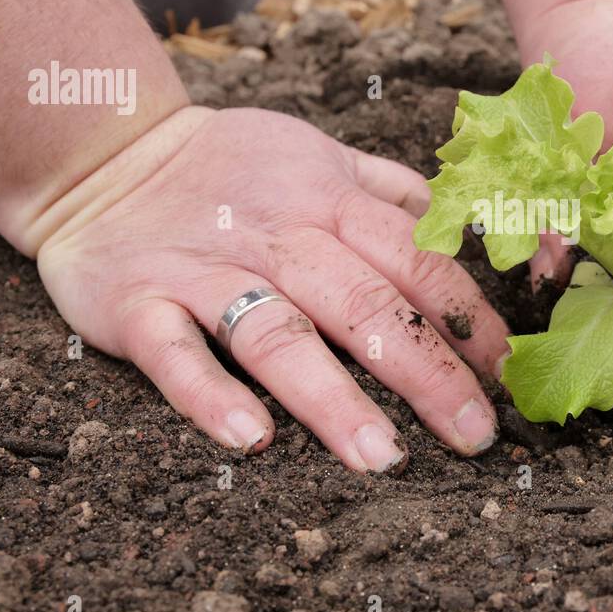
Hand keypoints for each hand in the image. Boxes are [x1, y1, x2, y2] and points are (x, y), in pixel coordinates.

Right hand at [36, 106, 508, 471]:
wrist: (105, 155)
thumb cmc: (230, 168)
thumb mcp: (318, 155)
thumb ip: (390, 190)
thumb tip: (467, 221)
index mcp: (327, 200)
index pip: (413, 259)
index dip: (466, 316)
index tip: (507, 373)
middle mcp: (275, 235)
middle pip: (362, 303)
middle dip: (426, 372)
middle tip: (474, 436)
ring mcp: (204, 270)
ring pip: (276, 334)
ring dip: (331, 397)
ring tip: (382, 457)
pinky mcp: (138, 301)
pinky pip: (175, 352)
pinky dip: (208, 394)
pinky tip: (250, 439)